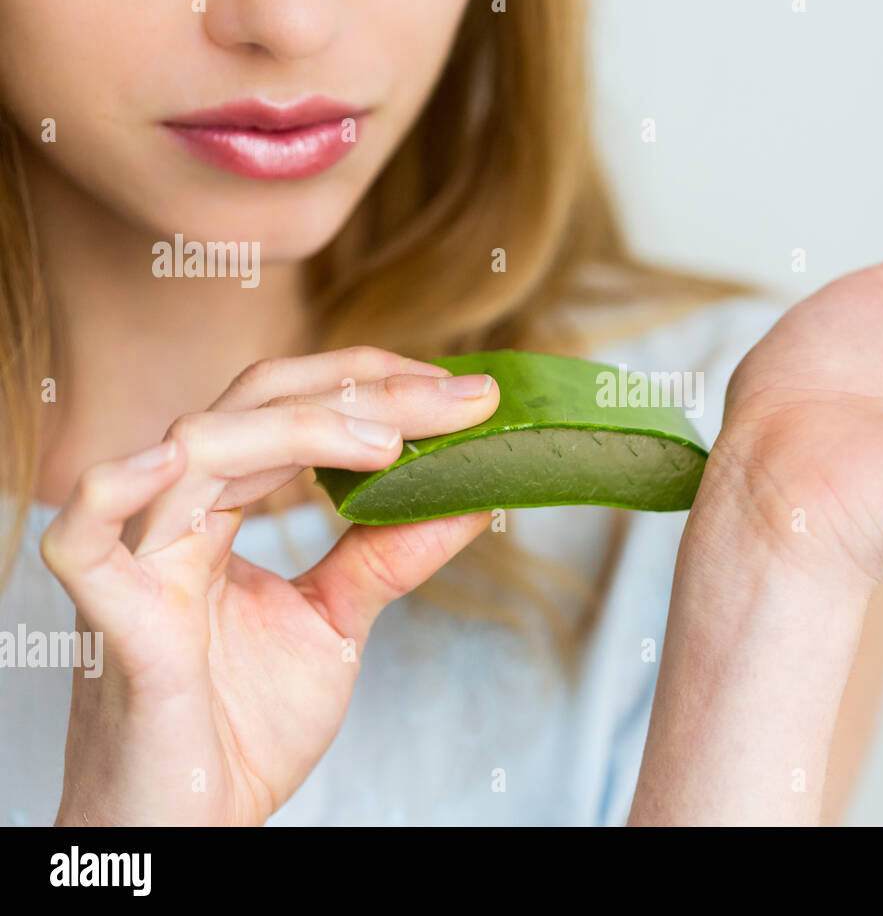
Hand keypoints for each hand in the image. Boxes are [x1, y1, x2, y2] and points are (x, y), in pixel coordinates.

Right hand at [41, 347, 498, 824]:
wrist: (195, 824)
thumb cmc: (243, 726)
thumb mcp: (337, 622)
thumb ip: (389, 554)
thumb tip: (471, 496)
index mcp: (222, 514)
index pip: (291, 410)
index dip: (372, 385)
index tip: (461, 392)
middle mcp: (180, 519)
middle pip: (254, 407)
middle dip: (360, 388)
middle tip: (455, 396)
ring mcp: (145, 563)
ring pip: (198, 449)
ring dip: (299, 429)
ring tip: (389, 439)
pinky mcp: (115, 620)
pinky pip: (83, 539)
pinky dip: (119, 490)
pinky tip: (180, 463)